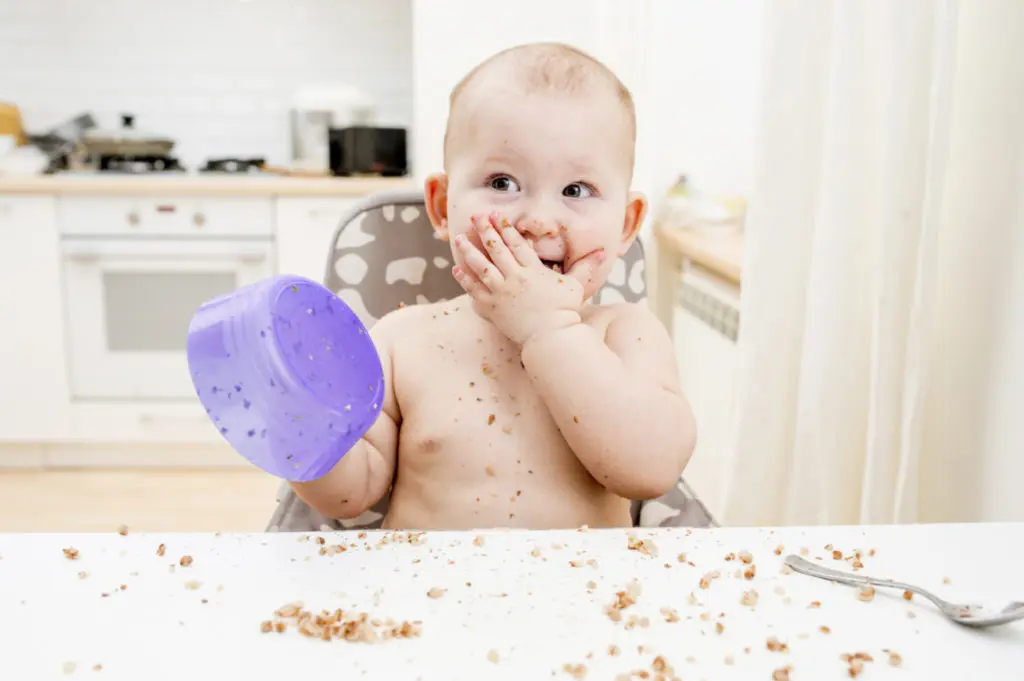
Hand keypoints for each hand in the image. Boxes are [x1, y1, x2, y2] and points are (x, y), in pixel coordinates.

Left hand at [451, 213, 605, 344]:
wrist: (550, 338)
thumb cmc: (564, 313)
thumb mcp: (575, 286)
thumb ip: (585, 267)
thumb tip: (604, 252)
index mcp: (533, 270)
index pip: (516, 243)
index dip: (505, 227)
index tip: (496, 215)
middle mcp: (515, 278)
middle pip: (496, 248)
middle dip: (485, 230)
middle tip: (476, 216)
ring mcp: (501, 292)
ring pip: (481, 266)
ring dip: (469, 250)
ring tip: (459, 238)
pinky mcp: (492, 308)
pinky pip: (474, 290)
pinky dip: (464, 279)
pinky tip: (456, 268)